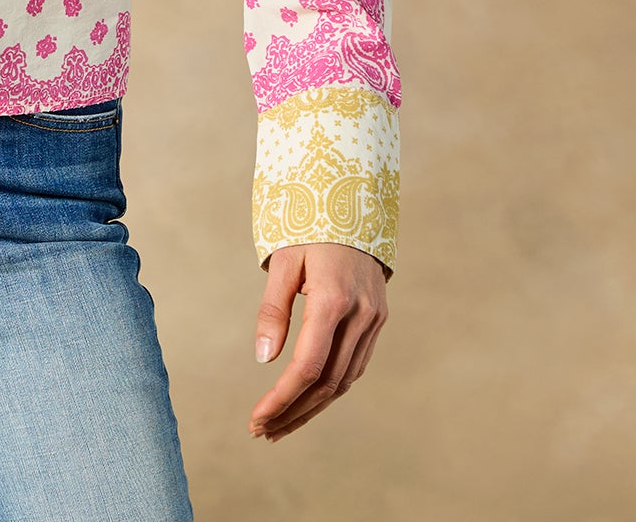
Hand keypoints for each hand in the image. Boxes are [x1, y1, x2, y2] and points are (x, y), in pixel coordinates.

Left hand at [249, 242, 387, 440]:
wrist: (353, 203)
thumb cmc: (309, 227)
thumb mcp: (283, 260)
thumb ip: (273, 309)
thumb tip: (264, 359)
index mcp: (332, 299)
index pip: (307, 367)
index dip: (281, 398)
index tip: (256, 419)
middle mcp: (359, 315)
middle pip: (327, 383)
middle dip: (293, 412)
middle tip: (262, 432)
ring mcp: (374, 320)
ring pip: (344, 380)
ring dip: (312, 407)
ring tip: (279, 424)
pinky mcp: (378, 320)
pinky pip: (354, 365)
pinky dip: (331, 387)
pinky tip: (308, 399)